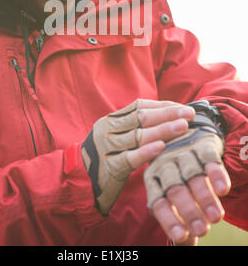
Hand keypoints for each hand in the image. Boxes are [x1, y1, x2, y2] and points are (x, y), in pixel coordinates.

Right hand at [82, 99, 195, 214]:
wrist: (80, 181)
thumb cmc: (107, 157)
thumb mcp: (117, 137)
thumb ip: (136, 127)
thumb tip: (170, 116)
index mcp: (111, 119)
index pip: (139, 106)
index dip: (162, 106)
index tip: (183, 107)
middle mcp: (108, 130)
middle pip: (140, 118)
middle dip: (167, 114)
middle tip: (189, 114)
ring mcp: (107, 148)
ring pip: (138, 135)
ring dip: (162, 130)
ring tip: (182, 126)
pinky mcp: (109, 167)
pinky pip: (130, 157)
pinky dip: (146, 151)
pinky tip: (162, 146)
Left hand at [144, 104, 230, 244]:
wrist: (187, 133)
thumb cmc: (178, 173)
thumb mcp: (171, 192)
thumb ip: (176, 217)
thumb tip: (184, 244)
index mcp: (153, 178)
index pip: (158, 201)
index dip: (169, 219)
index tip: (181, 236)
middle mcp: (165, 164)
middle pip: (175, 189)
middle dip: (189, 210)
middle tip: (201, 230)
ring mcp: (183, 152)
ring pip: (193, 176)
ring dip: (205, 197)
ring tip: (215, 217)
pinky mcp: (201, 145)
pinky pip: (209, 160)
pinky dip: (216, 175)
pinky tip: (223, 190)